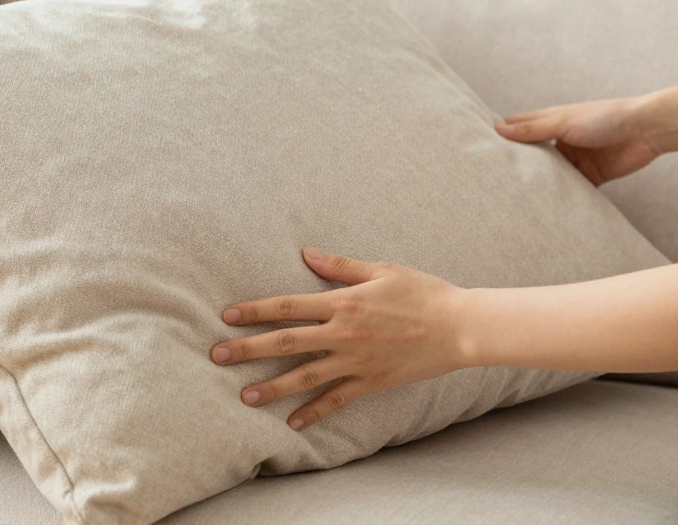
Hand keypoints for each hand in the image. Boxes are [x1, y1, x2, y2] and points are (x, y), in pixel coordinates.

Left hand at [211, 249, 466, 430]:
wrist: (459, 326)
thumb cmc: (422, 292)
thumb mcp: (381, 269)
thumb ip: (340, 266)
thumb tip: (306, 254)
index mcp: (343, 303)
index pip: (288, 306)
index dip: (255, 311)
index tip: (227, 316)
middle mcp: (343, 334)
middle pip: (286, 342)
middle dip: (249, 350)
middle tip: (217, 356)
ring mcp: (356, 361)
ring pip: (306, 376)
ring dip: (273, 387)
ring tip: (245, 397)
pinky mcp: (371, 381)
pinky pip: (337, 400)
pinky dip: (314, 412)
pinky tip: (293, 422)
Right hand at [495, 96, 660, 185]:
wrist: (646, 130)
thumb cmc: (605, 117)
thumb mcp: (563, 122)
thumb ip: (532, 129)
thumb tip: (498, 129)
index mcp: (552, 121)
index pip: (520, 127)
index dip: (502, 134)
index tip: (480, 146)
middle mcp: (561, 140)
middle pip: (533, 154)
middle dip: (517, 164)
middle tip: (491, 178)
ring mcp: (576, 159)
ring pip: (551, 174)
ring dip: (539, 183)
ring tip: (514, 197)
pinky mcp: (592, 176)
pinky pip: (573, 189)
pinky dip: (562, 196)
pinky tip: (548, 206)